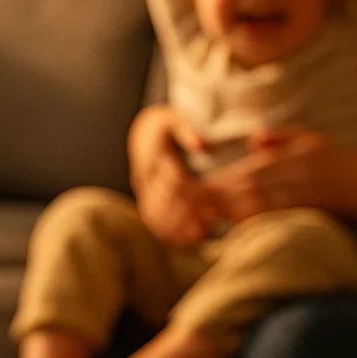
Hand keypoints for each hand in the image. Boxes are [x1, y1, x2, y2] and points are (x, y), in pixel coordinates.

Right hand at [127, 105, 223, 246]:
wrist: (142, 133)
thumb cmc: (165, 124)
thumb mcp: (174, 118)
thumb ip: (187, 131)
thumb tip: (202, 146)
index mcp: (153, 154)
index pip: (174, 179)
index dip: (195, 191)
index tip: (215, 198)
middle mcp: (144, 174)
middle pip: (166, 199)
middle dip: (190, 211)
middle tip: (214, 219)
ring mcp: (142, 189)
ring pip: (156, 212)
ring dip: (178, 225)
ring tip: (201, 234)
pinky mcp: (143, 198)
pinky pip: (151, 218)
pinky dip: (167, 229)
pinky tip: (185, 239)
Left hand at [203, 126, 356, 221]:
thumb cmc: (338, 162)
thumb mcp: (313, 140)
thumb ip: (281, 136)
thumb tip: (251, 140)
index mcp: (298, 153)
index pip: (256, 166)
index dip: (229, 176)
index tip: (206, 185)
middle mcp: (303, 170)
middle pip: (257, 181)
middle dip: (225, 192)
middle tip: (199, 202)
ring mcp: (310, 190)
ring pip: (268, 198)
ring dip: (238, 206)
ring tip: (212, 213)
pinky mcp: (316, 209)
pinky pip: (284, 213)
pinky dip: (261, 217)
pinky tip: (241, 223)